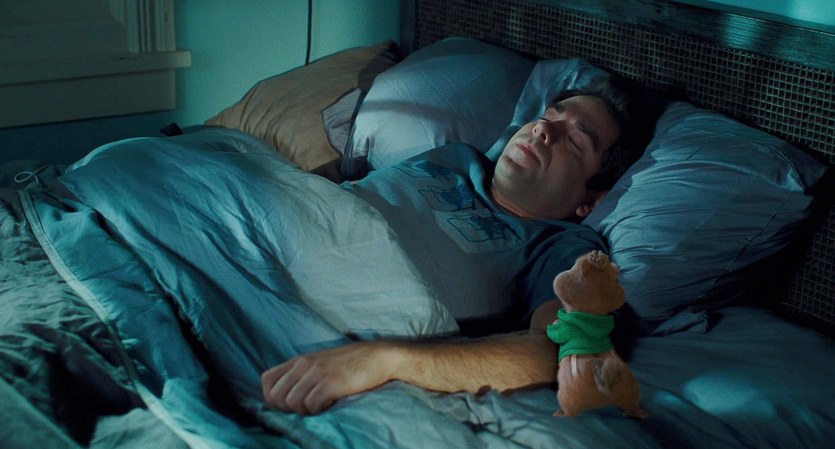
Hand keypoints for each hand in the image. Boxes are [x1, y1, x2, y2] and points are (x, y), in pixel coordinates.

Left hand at [261, 340, 398, 414]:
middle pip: (277, 396)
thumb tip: (284, 398)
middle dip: (288, 409)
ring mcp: (317, 372)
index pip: (267, 381)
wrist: (378, 356)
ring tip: (321, 404)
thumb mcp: (320, 364)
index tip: (291, 403)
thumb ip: (301, 375)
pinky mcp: (332, 382)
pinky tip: (330, 403)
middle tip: (308, 407)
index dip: (274, 398)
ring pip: (292, 402)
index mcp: (299, 360)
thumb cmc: (349, 364)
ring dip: (305, 410)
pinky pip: (312, 404)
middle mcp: (304, 364)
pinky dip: (319, 410)